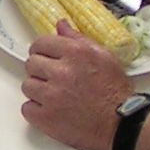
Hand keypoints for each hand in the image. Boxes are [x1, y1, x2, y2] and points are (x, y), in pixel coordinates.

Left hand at [19, 24, 129, 149]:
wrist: (122, 124)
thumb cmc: (115, 91)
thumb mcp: (104, 57)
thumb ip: (78, 39)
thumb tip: (60, 25)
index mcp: (75, 53)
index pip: (40, 43)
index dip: (42, 50)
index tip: (46, 57)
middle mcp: (61, 72)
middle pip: (31, 64)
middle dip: (40, 70)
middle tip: (54, 79)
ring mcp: (51, 96)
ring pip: (27, 85)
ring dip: (38, 90)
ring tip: (55, 95)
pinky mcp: (46, 118)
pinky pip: (27, 108)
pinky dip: (36, 110)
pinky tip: (51, 110)